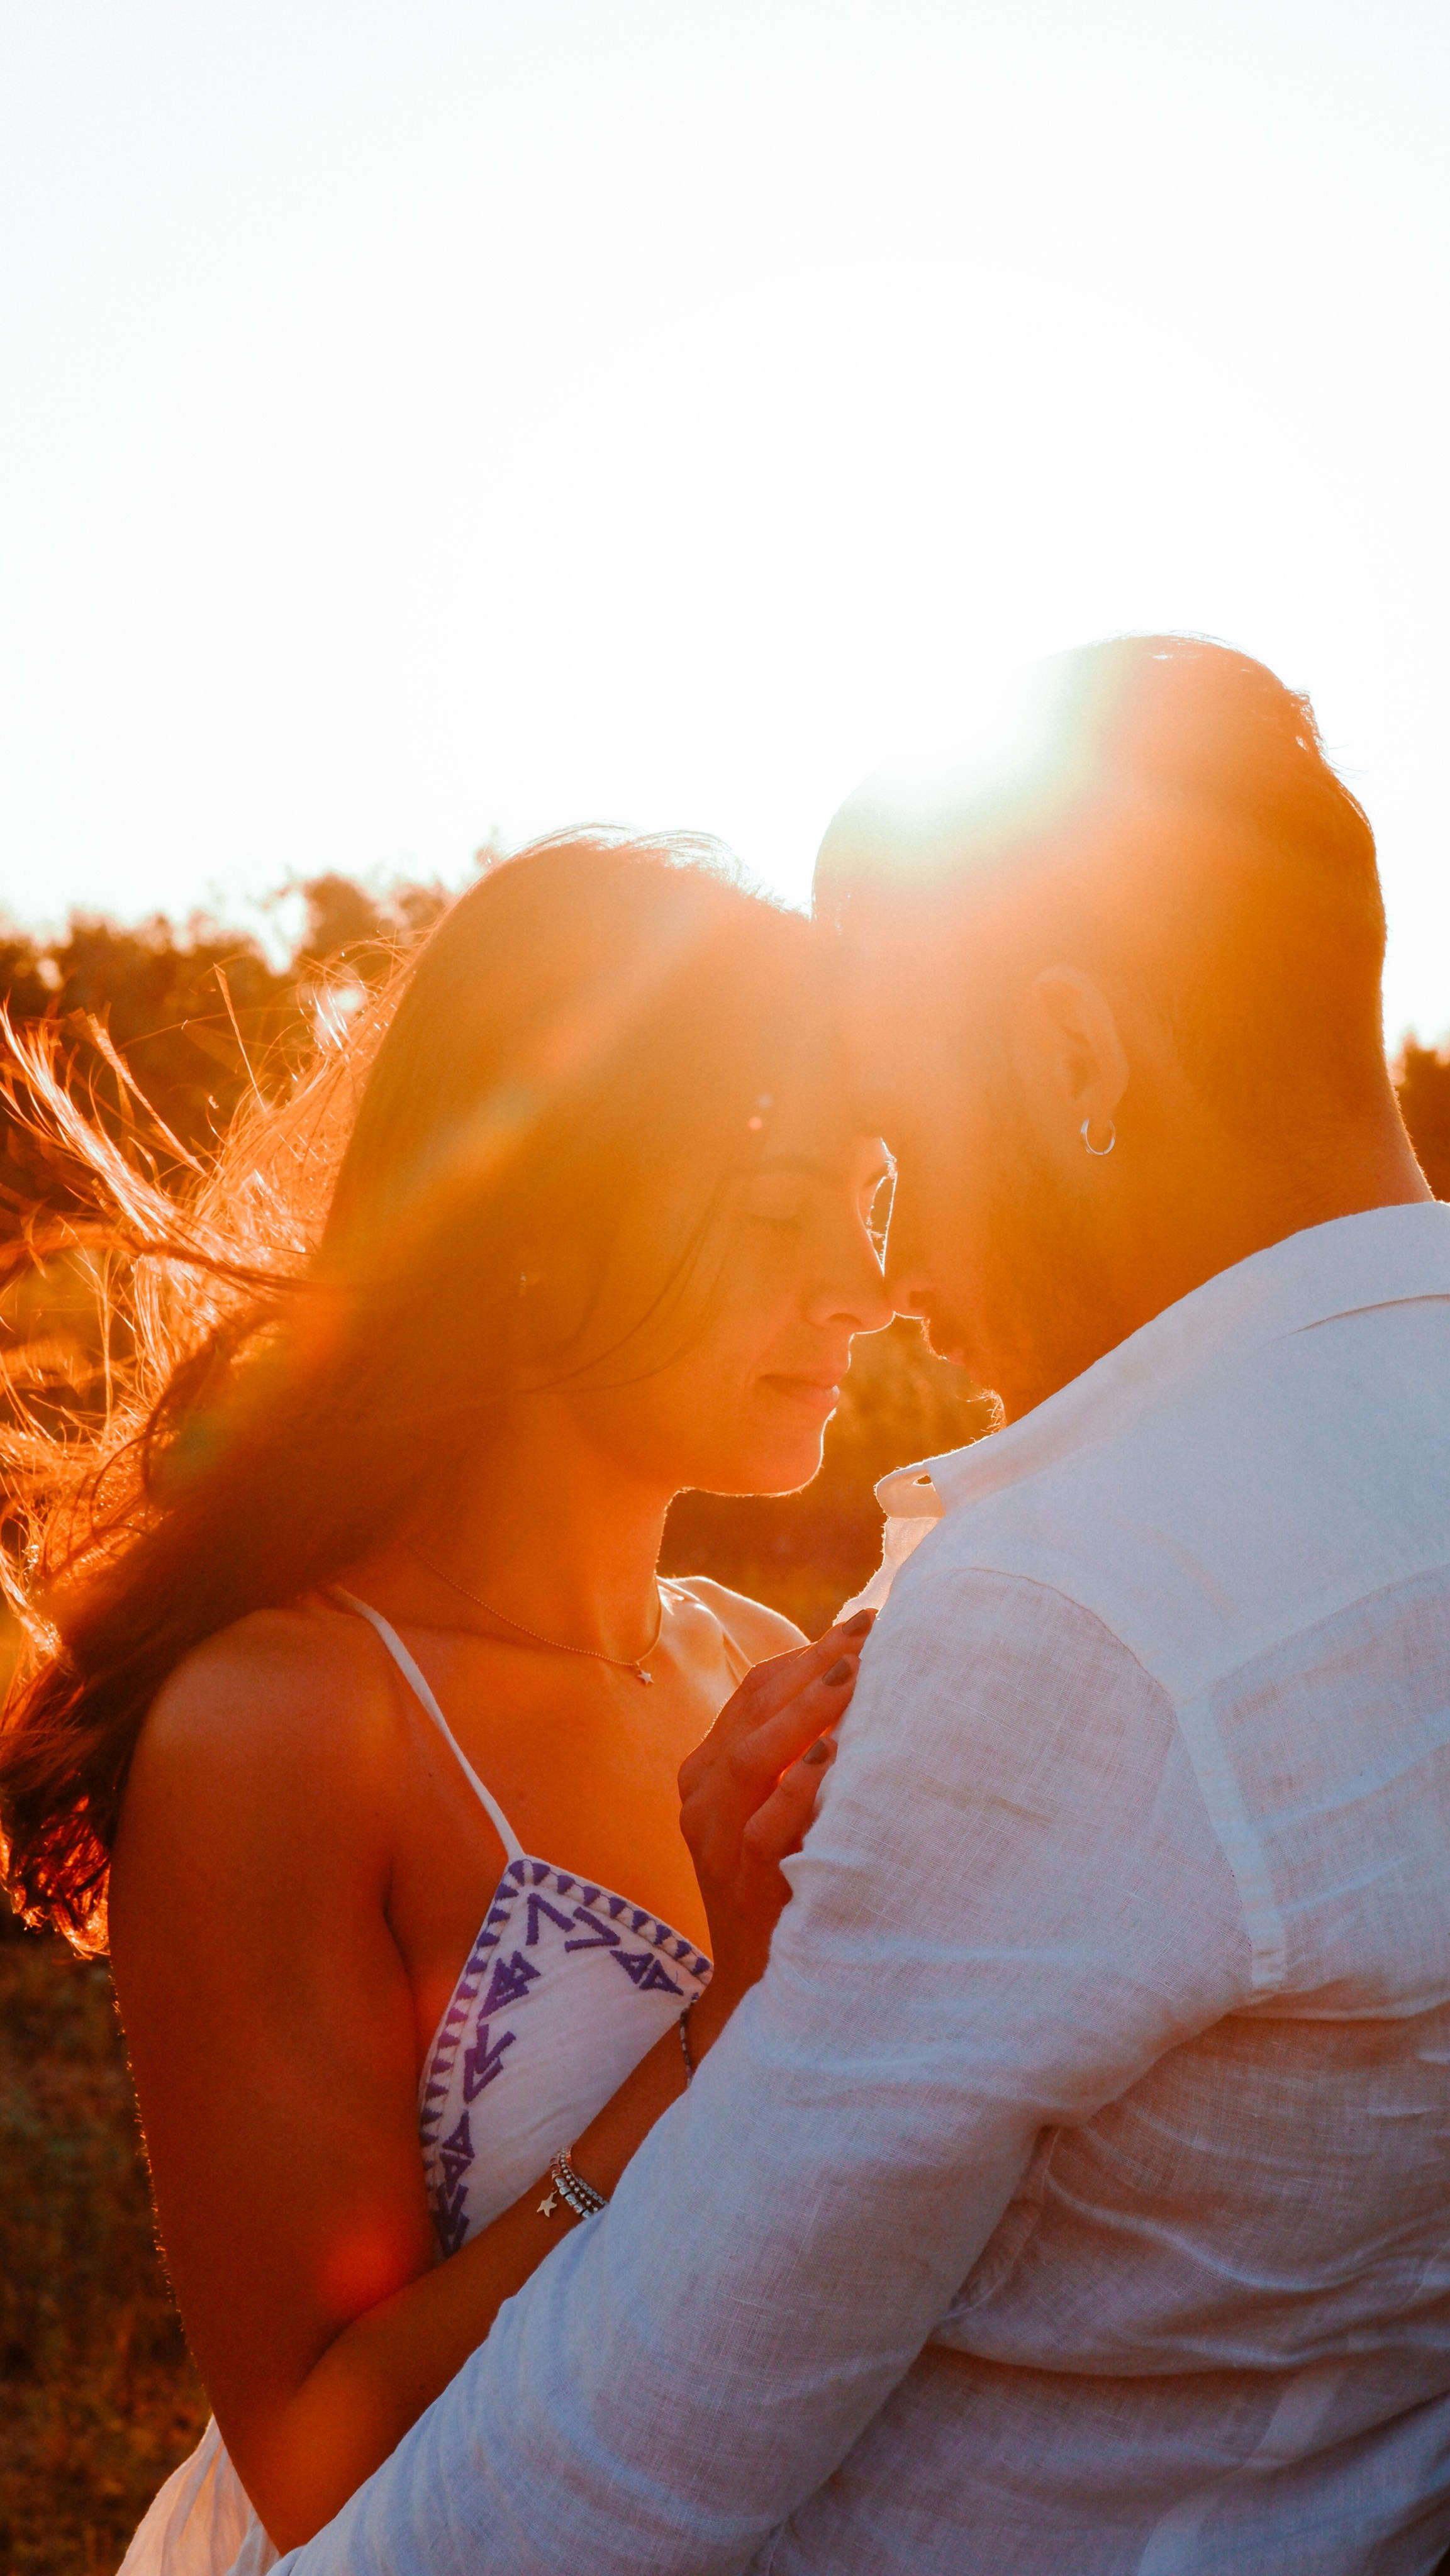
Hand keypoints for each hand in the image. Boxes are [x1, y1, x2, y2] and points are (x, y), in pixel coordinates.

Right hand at [678, 1609, 873, 2047]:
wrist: (758, 1979)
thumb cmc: (787, 1879)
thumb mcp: (782, 1805)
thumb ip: (801, 1750)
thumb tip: (862, 1676)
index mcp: (708, 1769)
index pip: (753, 1693)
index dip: (806, 1655)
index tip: (864, 1625)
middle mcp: (700, 1796)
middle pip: (752, 1712)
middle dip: (813, 1667)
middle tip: (870, 1632)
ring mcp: (712, 1839)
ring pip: (751, 1758)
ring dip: (806, 1712)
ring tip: (855, 1675)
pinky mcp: (738, 1882)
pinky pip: (762, 1828)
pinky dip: (797, 1789)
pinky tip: (832, 1757)